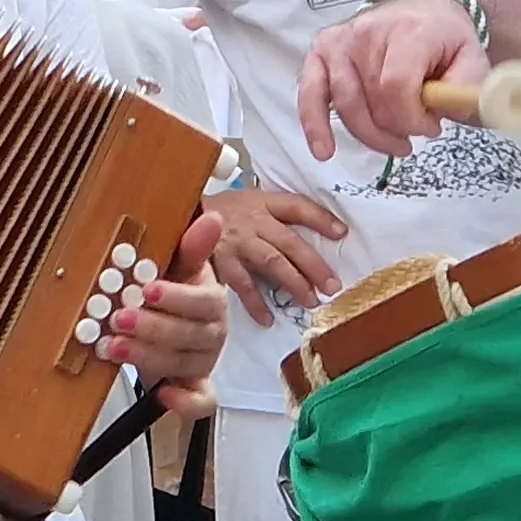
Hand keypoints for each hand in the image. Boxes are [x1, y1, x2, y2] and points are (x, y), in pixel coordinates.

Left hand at [106, 213, 234, 414]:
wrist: (167, 323)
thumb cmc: (171, 292)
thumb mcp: (178, 266)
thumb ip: (192, 247)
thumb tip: (213, 218)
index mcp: (211, 300)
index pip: (205, 301)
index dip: (176, 298)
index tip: (146, 290)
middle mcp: (212, 332)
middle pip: (191, 335)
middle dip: (151, 327)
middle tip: (117, 318)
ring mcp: (204, 361)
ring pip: (183, 363)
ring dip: (147, 356)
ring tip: (112, 346)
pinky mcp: (195, 386)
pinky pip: (201, 401)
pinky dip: (185, 403)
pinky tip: (162, 393)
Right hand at [202, 189, 348, 322]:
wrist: (177, 214)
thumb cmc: (219, 213)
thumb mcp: (246, 202)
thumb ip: (272, 217)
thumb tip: (305, 242)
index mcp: (261, 202)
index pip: (296, 206)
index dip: (320, 218)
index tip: (342, 232)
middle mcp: (252, 220)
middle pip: (289, 241)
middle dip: (314, 264)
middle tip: (333, 286)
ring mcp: (236, 241)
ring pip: (271, 262)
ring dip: (294, 282)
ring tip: (311, 301)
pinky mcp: (219, 261)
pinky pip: (242, 285)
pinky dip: (256, 303)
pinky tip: (268, 318)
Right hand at [300, 0, 483, 160]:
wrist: (423, 9)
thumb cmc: (445, 37)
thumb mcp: (473, 58)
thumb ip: (466, 87)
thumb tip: (449, 112)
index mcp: (406, 31)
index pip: (396, 87)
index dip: (412, 119)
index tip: (431, 128)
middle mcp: (367, 33)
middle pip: (372, 102)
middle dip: (396, 130)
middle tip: (417, 132)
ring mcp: (340, 42)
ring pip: (346, 107)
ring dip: (370, 135)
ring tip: (393, 142)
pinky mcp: (321, 52)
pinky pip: (310, 94)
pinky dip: (314, 124)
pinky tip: (324, 150)